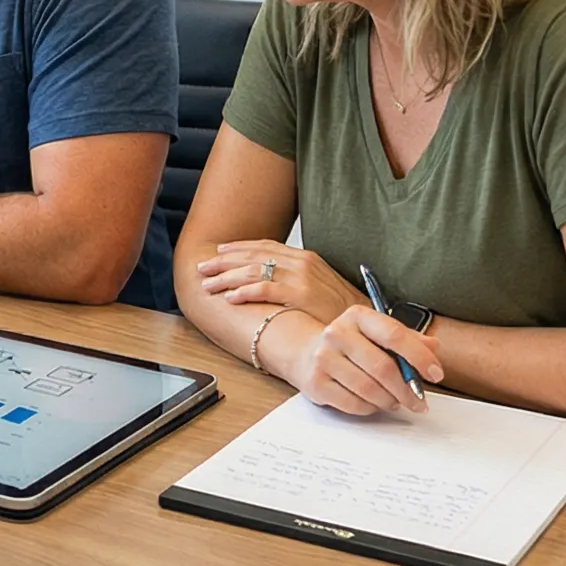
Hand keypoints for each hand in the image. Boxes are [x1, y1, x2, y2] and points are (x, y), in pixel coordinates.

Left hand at [196, 241, 364, 320]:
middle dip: (223, 262)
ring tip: (208, 286)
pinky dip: (244, 292)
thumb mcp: (318, 283)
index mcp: (304, 256)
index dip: (238, 248)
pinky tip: (229, 297)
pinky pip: (265, 289)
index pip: (263, 246)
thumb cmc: (339, 307)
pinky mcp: (300, 294)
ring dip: (226, 278)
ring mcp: (300, 277)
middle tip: (203, 268)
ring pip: (253, 271)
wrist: (362, 320)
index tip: (218, 252)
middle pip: (253, 257)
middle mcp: (300, 262)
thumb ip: (295, 276)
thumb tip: (271, 277)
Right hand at [274, 304, 441, 415]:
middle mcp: (337, 334)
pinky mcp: (316, 384)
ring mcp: (324, 359)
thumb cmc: (351, 343)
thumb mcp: (376, 332)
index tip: (435, 373)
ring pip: (369, 389)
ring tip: (396, 401)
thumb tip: (433, 347)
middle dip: (407, 389)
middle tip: (419, 401)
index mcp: (358, 316)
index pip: (394, 335)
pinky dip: (371, 408)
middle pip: (383, 367)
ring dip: (390, 401)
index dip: (419, 357)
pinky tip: (375, 403)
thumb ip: (407, 338)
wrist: (305, 352)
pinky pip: (354, 404)